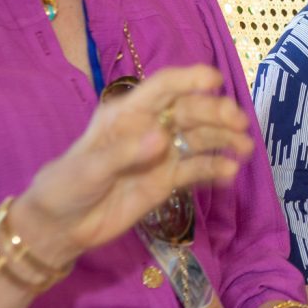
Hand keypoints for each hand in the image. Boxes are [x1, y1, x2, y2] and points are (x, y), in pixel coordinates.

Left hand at [11, 64, 254, 264]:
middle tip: (239, 123)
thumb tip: (162, 138)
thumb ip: (125, 153)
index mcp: (127, 114)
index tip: (215, 80)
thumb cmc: (66, 186)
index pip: (163, 87)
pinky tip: (230, 172)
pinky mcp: (167, 179)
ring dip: (223, 139)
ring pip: (198, 138)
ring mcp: (160, 153)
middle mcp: (149, 127)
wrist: (61, 227)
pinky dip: (214, 168)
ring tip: (245, 147)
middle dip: (215, 113)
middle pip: (188, 111)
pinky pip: (196, 169)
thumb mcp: (89, 169)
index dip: (189, 79)